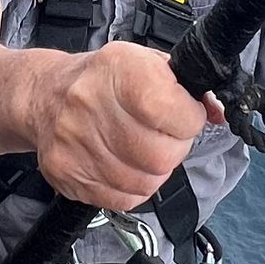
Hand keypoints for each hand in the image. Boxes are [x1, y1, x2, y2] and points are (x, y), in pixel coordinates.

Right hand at [26, 42, 221, 207]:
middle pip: (161, 155)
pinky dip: (134, 188)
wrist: (45, 96)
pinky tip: (125, 165)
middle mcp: (90, 103)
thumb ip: (188, 86)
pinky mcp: (66, 174)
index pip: (171, 110)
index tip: (186, 116)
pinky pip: (123, 199)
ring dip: (155, 171)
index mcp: (118, 69)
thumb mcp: (148, 64)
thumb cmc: (104, 80)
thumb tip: (219, 113)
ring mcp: (74, 142)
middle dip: (174, 149)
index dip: (189, 119)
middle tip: (164, 137)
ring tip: (142, 150)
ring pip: (145, 182)